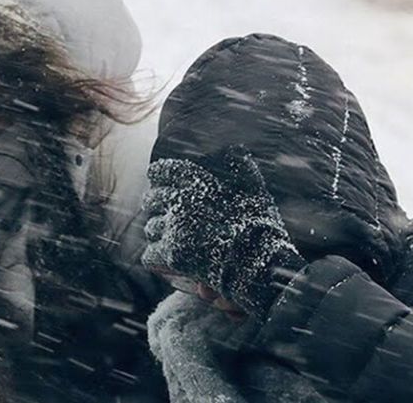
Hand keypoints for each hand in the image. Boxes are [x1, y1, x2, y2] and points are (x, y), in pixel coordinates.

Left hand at [141, 147, 305, 317]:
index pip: (163, 171)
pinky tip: (165, 258)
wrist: (262, 263)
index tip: (156, 180)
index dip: (158, 176)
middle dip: (155, 205)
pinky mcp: (172, 254)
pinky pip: (151, 254)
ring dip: (158, 232)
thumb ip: (242, 166)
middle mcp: (182, 201)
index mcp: (198, 181)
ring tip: (168, 237)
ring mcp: (176, 228)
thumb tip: (236, 148)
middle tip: (161, 211)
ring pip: (152, 227)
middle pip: (152, 200)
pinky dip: (157, 257)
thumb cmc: (261, 226)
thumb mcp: (254, 188)